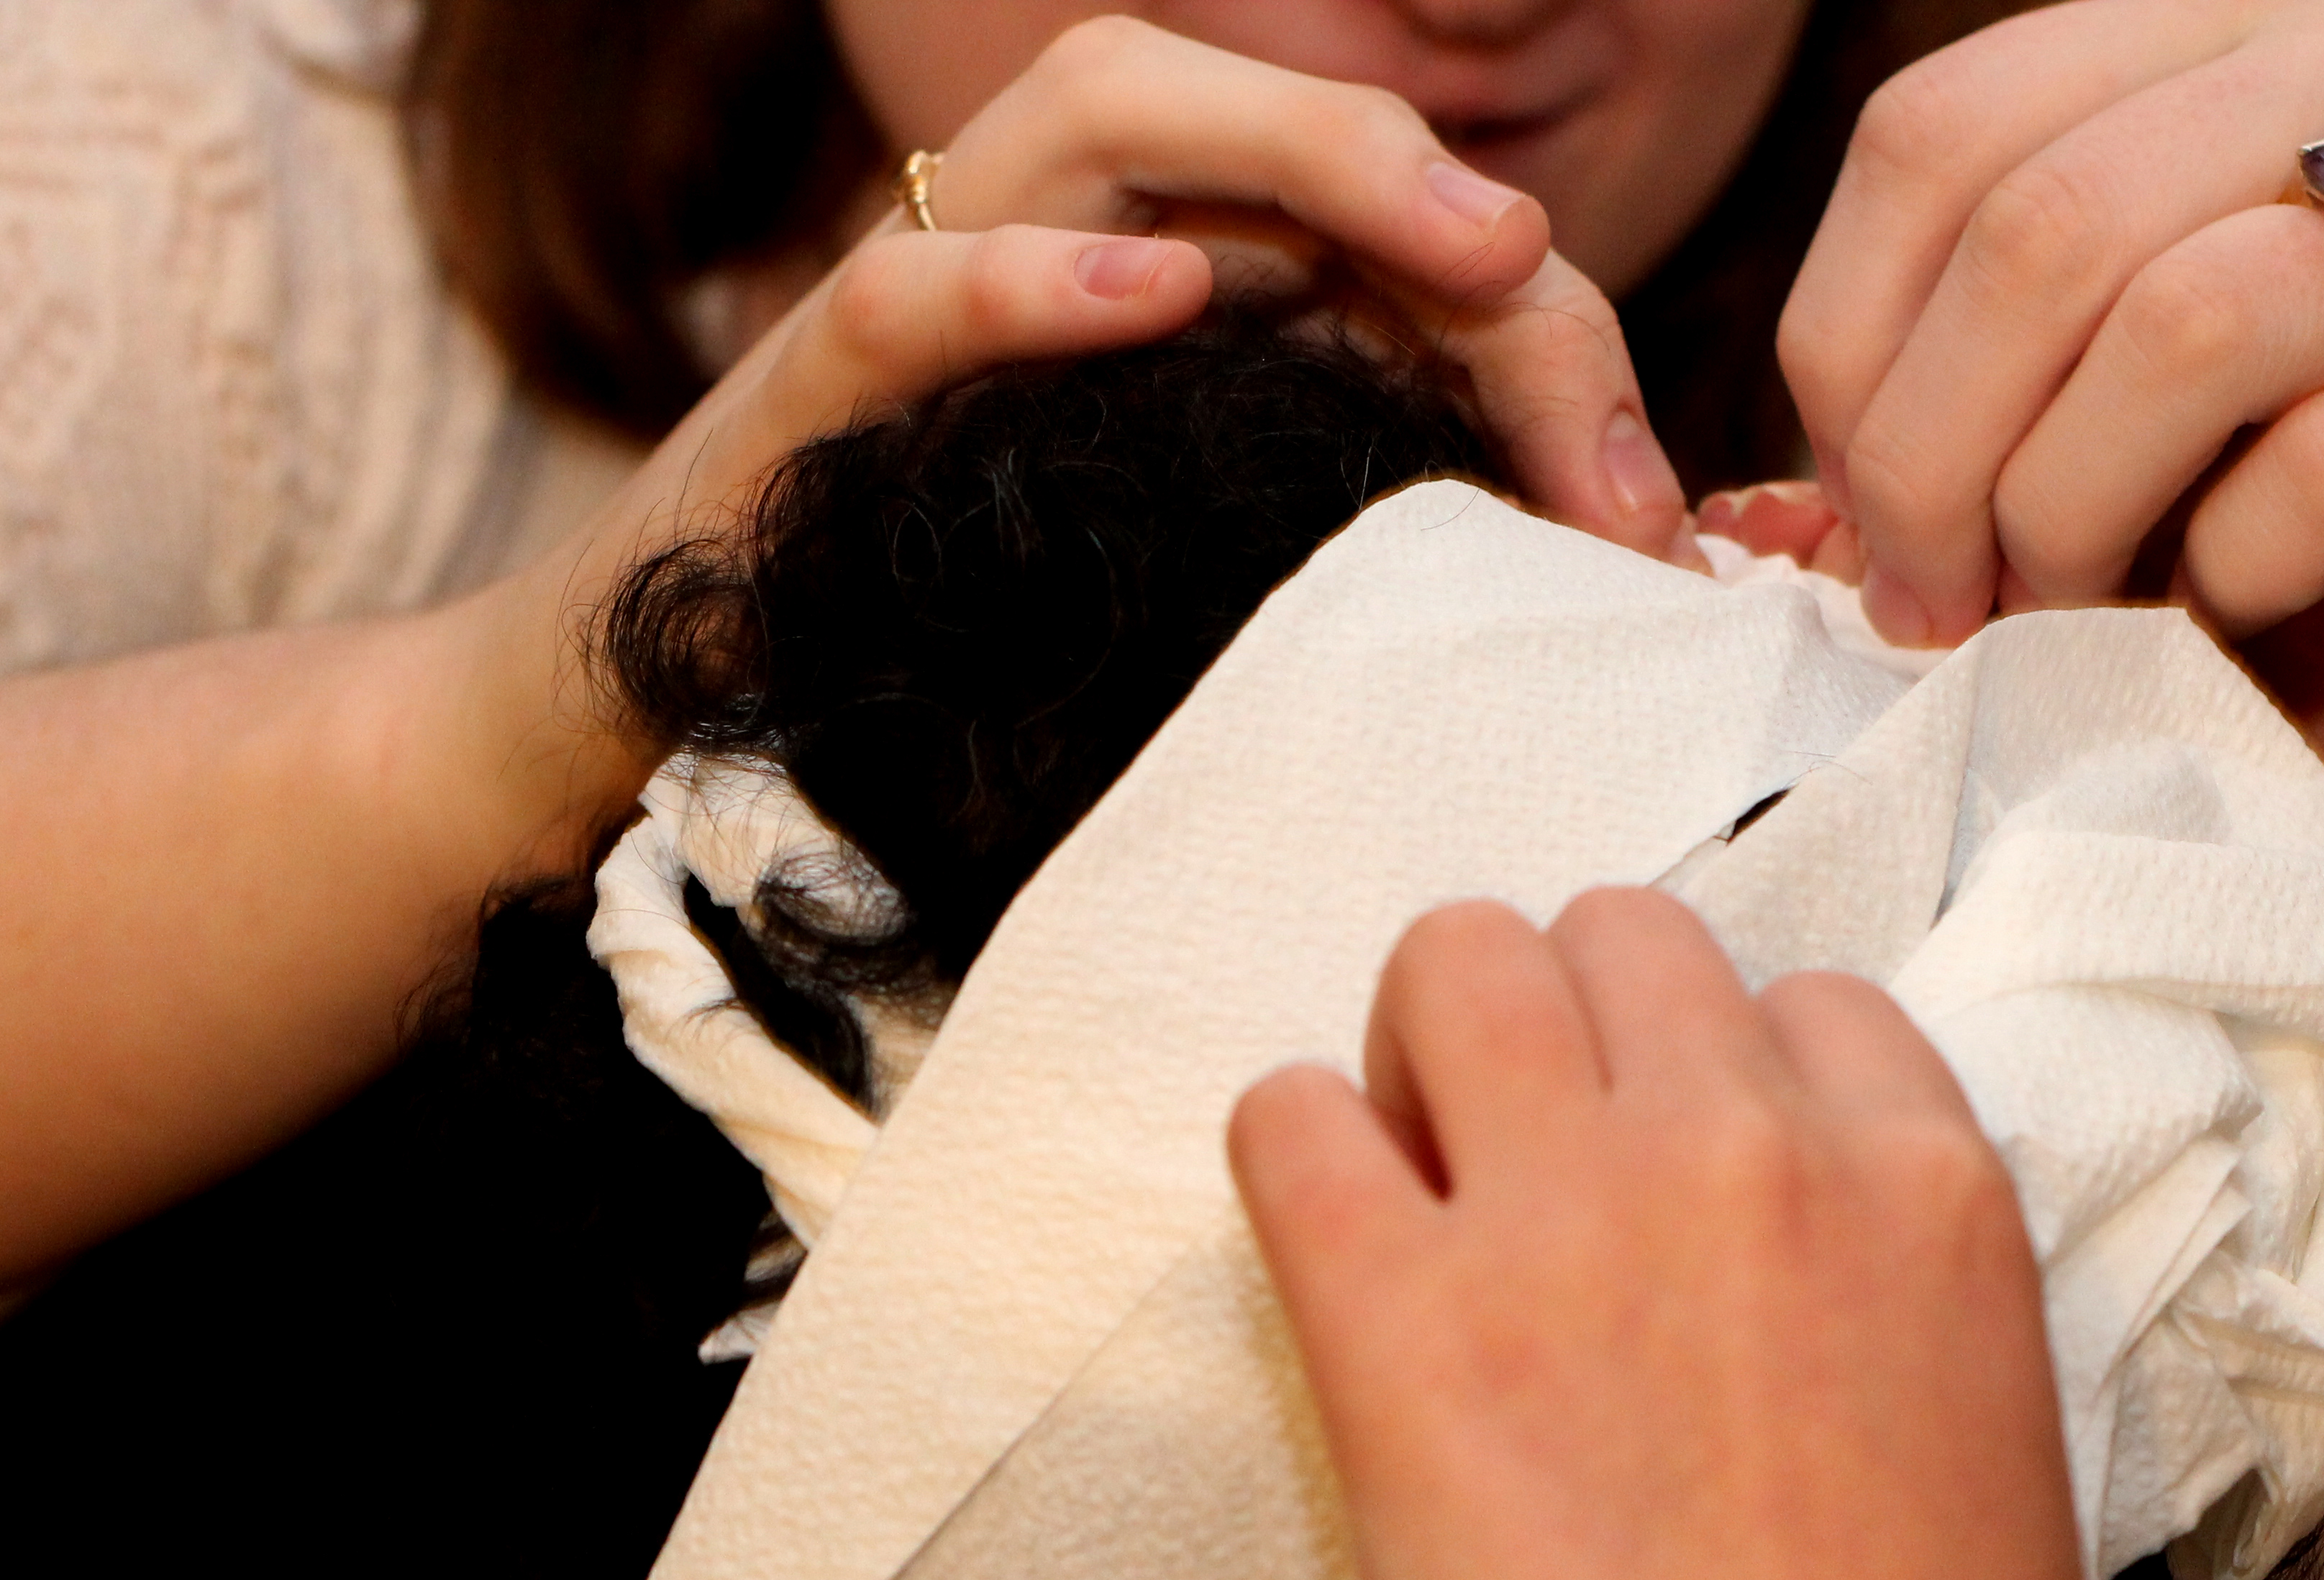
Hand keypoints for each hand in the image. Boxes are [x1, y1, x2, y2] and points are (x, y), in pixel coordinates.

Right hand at [435, 20, 1693, 851]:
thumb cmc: (969, 650)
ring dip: (1303, 156)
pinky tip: (1161, 291)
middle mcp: (1058, 240)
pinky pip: (914, 289)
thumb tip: (1609, 557)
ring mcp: (931, 288)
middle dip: (1446, 208)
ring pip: (1108, 111)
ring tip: (1461, 235)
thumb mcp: (1205, 579)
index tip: (1642, 503)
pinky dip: (1032, 277)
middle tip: (1569, 310)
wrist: (681, 725)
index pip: (1372, 223)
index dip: (1535, 325)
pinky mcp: (811, 390)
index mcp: (1167, 276)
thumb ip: (1369, 518)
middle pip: (1272, 128)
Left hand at [1228, 890, 2086, 1579]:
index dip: (1719, 1080)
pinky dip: (1297, 1154)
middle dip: (1567, 1029)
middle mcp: (1754, 1151)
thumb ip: (1898, 1301)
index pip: (1804, 1005)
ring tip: (1419, 1172)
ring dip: (1427, 1046)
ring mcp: (1571, 1218)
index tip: (1678, 1169)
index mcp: (1926, 1189)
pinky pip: (1287, 1122)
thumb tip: (1799, 1275)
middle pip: (1620, 939)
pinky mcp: (1403, 1320)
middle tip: (1529, 1159)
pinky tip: (1331, 1246)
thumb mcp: (1998, 1448)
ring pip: (1459, 963)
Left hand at [1778, 0, 2323, 649]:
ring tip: (2068, 601)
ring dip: (2064, 511)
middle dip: (1927, 455)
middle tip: (1934, 594)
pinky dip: (2238, 567)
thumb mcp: (2296, 236)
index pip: (1944, 134)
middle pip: (2035, 236)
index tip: (1852, 498)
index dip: (1846, 338)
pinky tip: (2241, 599)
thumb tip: (1838, 490)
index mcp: (2261, 18)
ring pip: (2174, 332)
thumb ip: (2091, 305)